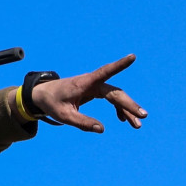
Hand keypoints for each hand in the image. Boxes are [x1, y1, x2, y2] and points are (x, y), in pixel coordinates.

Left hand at [30, 54, 146, 131]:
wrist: (42, 95)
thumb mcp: (64, 115)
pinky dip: (118, 108)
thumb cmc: (52, 103)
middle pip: (115, 92)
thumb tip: (102, 129)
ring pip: (116, 97)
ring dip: (127, 110)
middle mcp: (92, 82)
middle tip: (142, 116)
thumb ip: (81, 122)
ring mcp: (95, 86)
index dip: (119, 65)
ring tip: (137, 125)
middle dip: (129, 105)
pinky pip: (111, 99)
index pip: (105, 72)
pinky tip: (123, 119)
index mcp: (84, 83)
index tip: (132, 56)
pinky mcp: (95, 91)